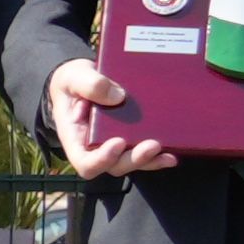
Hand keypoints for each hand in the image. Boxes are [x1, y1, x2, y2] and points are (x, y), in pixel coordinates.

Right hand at [47, 56, 177, 181]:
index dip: (102, 159)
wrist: (81, 78)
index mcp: (75, 137)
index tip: (118, 142)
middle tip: (152, 145)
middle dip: (134, 159)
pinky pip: (141, 153)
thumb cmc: (71, 82)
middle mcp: (94, 147)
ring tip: (167, 154)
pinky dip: (156, 155)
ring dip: (149, 160)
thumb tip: (119, 96)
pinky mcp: (128, 138)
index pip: (85, 161)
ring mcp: (112, 145)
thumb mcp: (73, 77)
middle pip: (113, 166)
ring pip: (130, 162)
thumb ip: (90, 84)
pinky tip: (172, 152)